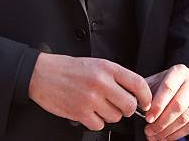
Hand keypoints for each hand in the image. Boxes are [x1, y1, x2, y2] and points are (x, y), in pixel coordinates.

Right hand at [28, 53, 151, 130]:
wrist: (42, 74)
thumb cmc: (68, 68)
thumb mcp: (94, 64)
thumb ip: (113, 76)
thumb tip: (133, 93)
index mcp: (105, 67)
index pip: (137, 83)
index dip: (146, 96)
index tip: (145, 102)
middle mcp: (100, 82)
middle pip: (129, 105)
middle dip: (125, 109)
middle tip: (117, 105)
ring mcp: (90, 98)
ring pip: (115, 117)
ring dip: (108, 114)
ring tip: (96, 104)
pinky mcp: (80, 112)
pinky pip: (99, 125)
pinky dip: (95, 120)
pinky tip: (86, 110)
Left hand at [143, 64, 188, 139]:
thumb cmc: (172, 81)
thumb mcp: (160, 78)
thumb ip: (148, 89)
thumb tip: (136, 102)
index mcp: (179, 71)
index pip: (168, 89)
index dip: (157, 105)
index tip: (148, 118)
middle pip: (177, 105)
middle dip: (162, 121)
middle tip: (150, 130)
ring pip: (185, 118)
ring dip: (168, 131)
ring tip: (156, 136)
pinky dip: (178, 134)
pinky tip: (167, 137)